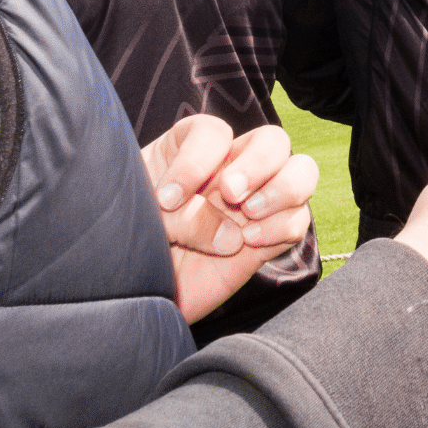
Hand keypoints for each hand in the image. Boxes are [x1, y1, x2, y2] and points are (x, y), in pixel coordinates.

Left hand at [143, 116, 319, 322]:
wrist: (129, 294)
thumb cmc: (127, 242)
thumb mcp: (143, 221)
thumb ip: (184, 218)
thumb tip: (234, 234)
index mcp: (192, 151)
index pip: (213, 133)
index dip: (197, 160)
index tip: (167, 198)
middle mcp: (231, 169)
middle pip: (272, 141)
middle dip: (257, 164)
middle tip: (228, 193)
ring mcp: (255, 202)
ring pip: (301, 171)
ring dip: (282, 189)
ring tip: (248, 213)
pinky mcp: (268, 237)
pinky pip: (297, 219)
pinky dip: (280, 226)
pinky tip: (248, 241)